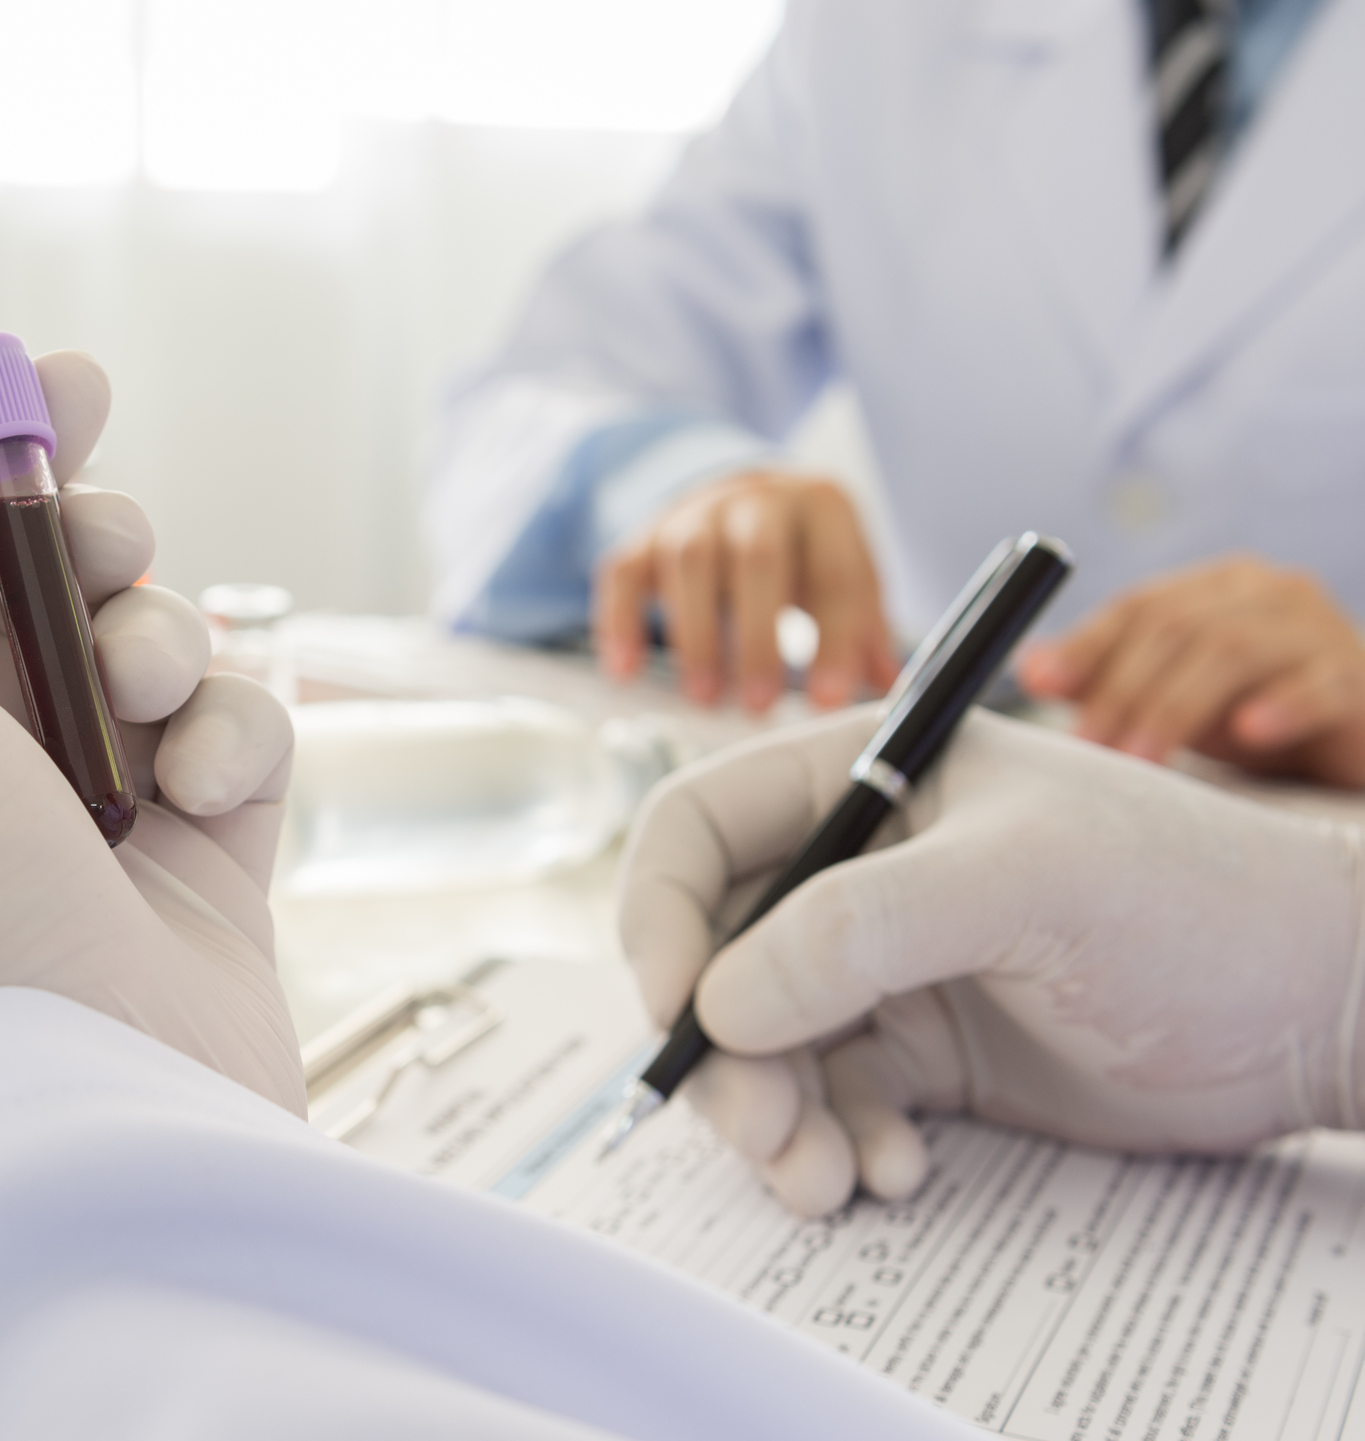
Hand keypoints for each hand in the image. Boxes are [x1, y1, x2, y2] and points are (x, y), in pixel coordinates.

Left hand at [0, 362, 302, 1155]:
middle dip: (86, 540)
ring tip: (146, 687)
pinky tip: (208, 783)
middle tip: (108, 533)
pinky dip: (235, 734)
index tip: (63, 376)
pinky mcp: (206, 884)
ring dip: (159, 636)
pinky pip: (239, 746)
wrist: (71, 1160)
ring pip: (151, 661)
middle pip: (40, 603)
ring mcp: (90, 844)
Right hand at [592, 470, 894, 712]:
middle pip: (757, 558)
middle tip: (760, 705)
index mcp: (821, 506)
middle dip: (758, 636)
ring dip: (695, 635)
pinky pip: (622, 573)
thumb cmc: (803, 550)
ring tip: (705, 698)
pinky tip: (625, 672)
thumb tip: (892, 690)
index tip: (829, 701)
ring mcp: (692, 514)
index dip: (835, 638)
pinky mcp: (643, 537)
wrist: (740, 495)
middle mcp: (756, 500)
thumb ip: (867, 628)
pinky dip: (620, 622)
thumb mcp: (845, 573)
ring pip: (689, 562)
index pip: (834, 572)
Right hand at [618, 708, 1364, 1216]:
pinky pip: (831, 1102)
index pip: (699, 828)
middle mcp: (858, 868)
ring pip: (762, 1044)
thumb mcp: (1021, 884)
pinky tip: (896, 1170)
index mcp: (865, 778)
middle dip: (721, 1052)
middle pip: (715, 955)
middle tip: (762, 1132)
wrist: (1318, 1006)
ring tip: (826, 1179)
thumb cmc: (1191, 899)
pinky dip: (839, 1145)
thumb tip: (717, 1003)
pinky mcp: (926, 1051)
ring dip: (774, 1120)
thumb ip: (858, 929)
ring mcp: (887, 964)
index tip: (674, 1011)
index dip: (660, 915)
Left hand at [1019, 554, 1364, 786]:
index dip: (1087, 646)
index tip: (1041, 686)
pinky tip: (1248, 733)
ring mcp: (1319, 629)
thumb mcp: (1176, 694)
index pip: (1139, 607)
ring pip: (1234, 651)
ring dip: (1175, 707)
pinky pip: (1320, 685)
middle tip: (1087, 745)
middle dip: (1122, 690)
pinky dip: (1281, 705)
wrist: (1355, 739)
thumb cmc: (1259, 711)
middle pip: (1178, 628)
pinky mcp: (1359, 677)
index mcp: (1217, 587)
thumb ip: (1108, 677)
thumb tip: (1030, 666)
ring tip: (1140, 758)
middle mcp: (1268, 593)